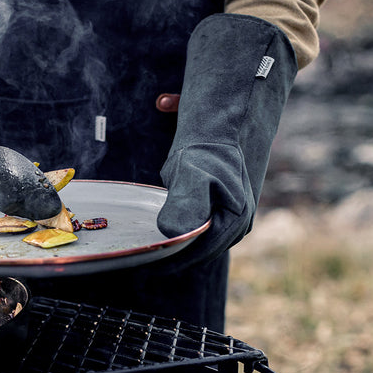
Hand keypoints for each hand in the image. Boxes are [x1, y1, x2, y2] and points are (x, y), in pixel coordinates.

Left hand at [157, 14, 296, 262]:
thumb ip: (185, 203)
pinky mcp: (227, 205)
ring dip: (172, 240)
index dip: (164, 260)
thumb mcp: (193, 170)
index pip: (193, 255)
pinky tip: (158, 222)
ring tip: (142, 242)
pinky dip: (178, 225)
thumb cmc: (211, 141)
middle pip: (196, 249)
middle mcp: (238, 225)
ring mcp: (235, 216)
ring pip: (197, 238)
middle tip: (133, 253)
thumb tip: (170, 234)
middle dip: (166, 252)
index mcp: (233, 222)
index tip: (135, 260)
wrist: (232, 112)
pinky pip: (198, 224)